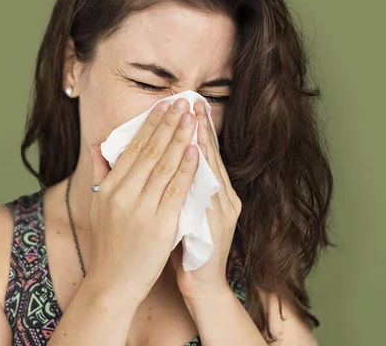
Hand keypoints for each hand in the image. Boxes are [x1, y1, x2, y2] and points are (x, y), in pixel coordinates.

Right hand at [87, 98, 198, 301]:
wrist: (113, 281)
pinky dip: (187, 168)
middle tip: (183, 102)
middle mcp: (124, 193)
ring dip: (181, 139)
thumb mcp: (98, 205)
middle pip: (150, 151)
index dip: (150, 125)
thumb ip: (101, 173)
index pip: (133, 148)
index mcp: (110, 187)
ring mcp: (142, 208)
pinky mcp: (160, 224)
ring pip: (165, 165)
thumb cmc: (109, 243)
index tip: (164, 106)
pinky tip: (196, 151)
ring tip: (192, 118)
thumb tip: (97, 145)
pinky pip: (176, 190)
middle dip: (168, 124)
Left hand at [169, 100, 242, 301]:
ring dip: (202, 144)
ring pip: (212, 170)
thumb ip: (175, 187)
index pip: (203, 154)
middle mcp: (224, 197)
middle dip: (199, 128)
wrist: (202, 284)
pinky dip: (201, 174)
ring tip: (193, 119)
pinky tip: (195, 156)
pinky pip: (209, 193)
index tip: (185, 106)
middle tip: (191, 101)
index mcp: (214, 192)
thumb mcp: (181, 212)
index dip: (195, 129)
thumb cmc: (187, 247)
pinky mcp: (219, 224)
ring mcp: (224, 210)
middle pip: (211, 156)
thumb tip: (161, 163)